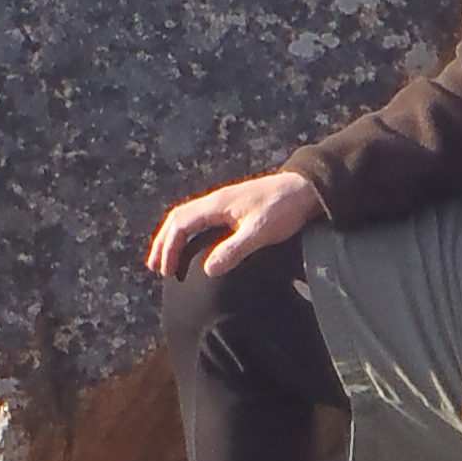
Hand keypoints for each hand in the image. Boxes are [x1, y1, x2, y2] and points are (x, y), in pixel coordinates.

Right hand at [148, 169, 321, 280]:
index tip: (166, 271)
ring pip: (189, 218)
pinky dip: (189, 234)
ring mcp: (225, 204)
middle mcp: (216, 201)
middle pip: (178, 219)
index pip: (180, 224)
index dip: (169, 248)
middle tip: (155, 267)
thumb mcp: (260, 232)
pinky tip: (195, 248)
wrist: (306, 189)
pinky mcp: (235, 209)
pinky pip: (201, 220)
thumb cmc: (285, 209)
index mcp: (217, 205)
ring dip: (174, 238)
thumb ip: (234, 249)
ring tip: (168, 259)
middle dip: (164, 243)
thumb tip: (208, 269)